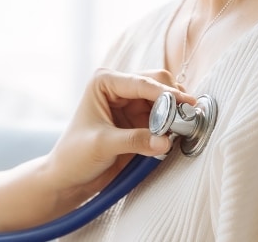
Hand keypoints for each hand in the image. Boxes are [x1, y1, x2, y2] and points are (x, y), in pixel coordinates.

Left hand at [47, 69, 193, 194]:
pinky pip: (165, 117)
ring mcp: (132, 104)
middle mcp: (119, 88)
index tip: (186, 103)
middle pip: (157, 84)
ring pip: (165, 100)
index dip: (165, 93)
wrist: (69, 176)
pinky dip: (173, 123)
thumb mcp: (103, 145)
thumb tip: (165, 141)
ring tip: (184, 126)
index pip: (141, 82)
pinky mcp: (141, 121)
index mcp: (104, 82)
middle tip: (187, 117)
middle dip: (173, 99)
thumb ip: (134, 140)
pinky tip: (177, 133)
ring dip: (176, 111)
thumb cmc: (75, 155)